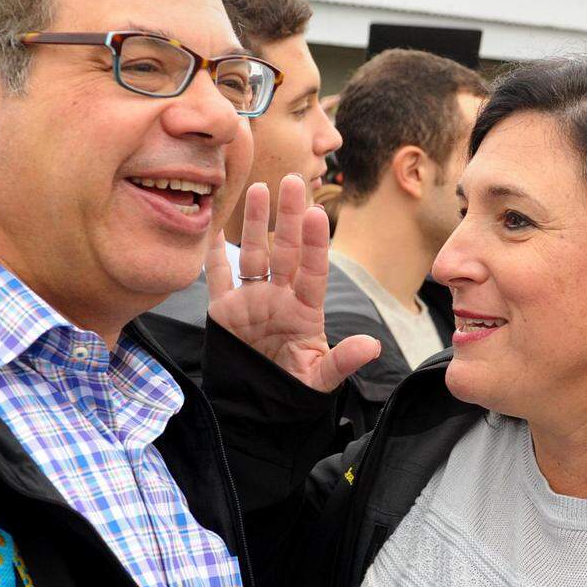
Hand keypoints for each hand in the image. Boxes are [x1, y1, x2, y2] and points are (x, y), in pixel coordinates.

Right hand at [205, 175, 378, 392]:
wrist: (259, 407)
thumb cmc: (294, 391)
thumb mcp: (319, 379)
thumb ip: (342, 362)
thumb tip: (372, 347)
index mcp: (305, 310)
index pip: (312, 270)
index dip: (314, 244)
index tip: (316, 214)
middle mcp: (279, 298)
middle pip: (285, 251)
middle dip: (288, 216)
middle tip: (294, 180)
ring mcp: (251, 301)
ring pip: (254, 254)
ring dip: (256, 223)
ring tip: (260, 188)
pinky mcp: (224, 311)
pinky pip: (219, 276)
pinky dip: (214, 253)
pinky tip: (214, 225)